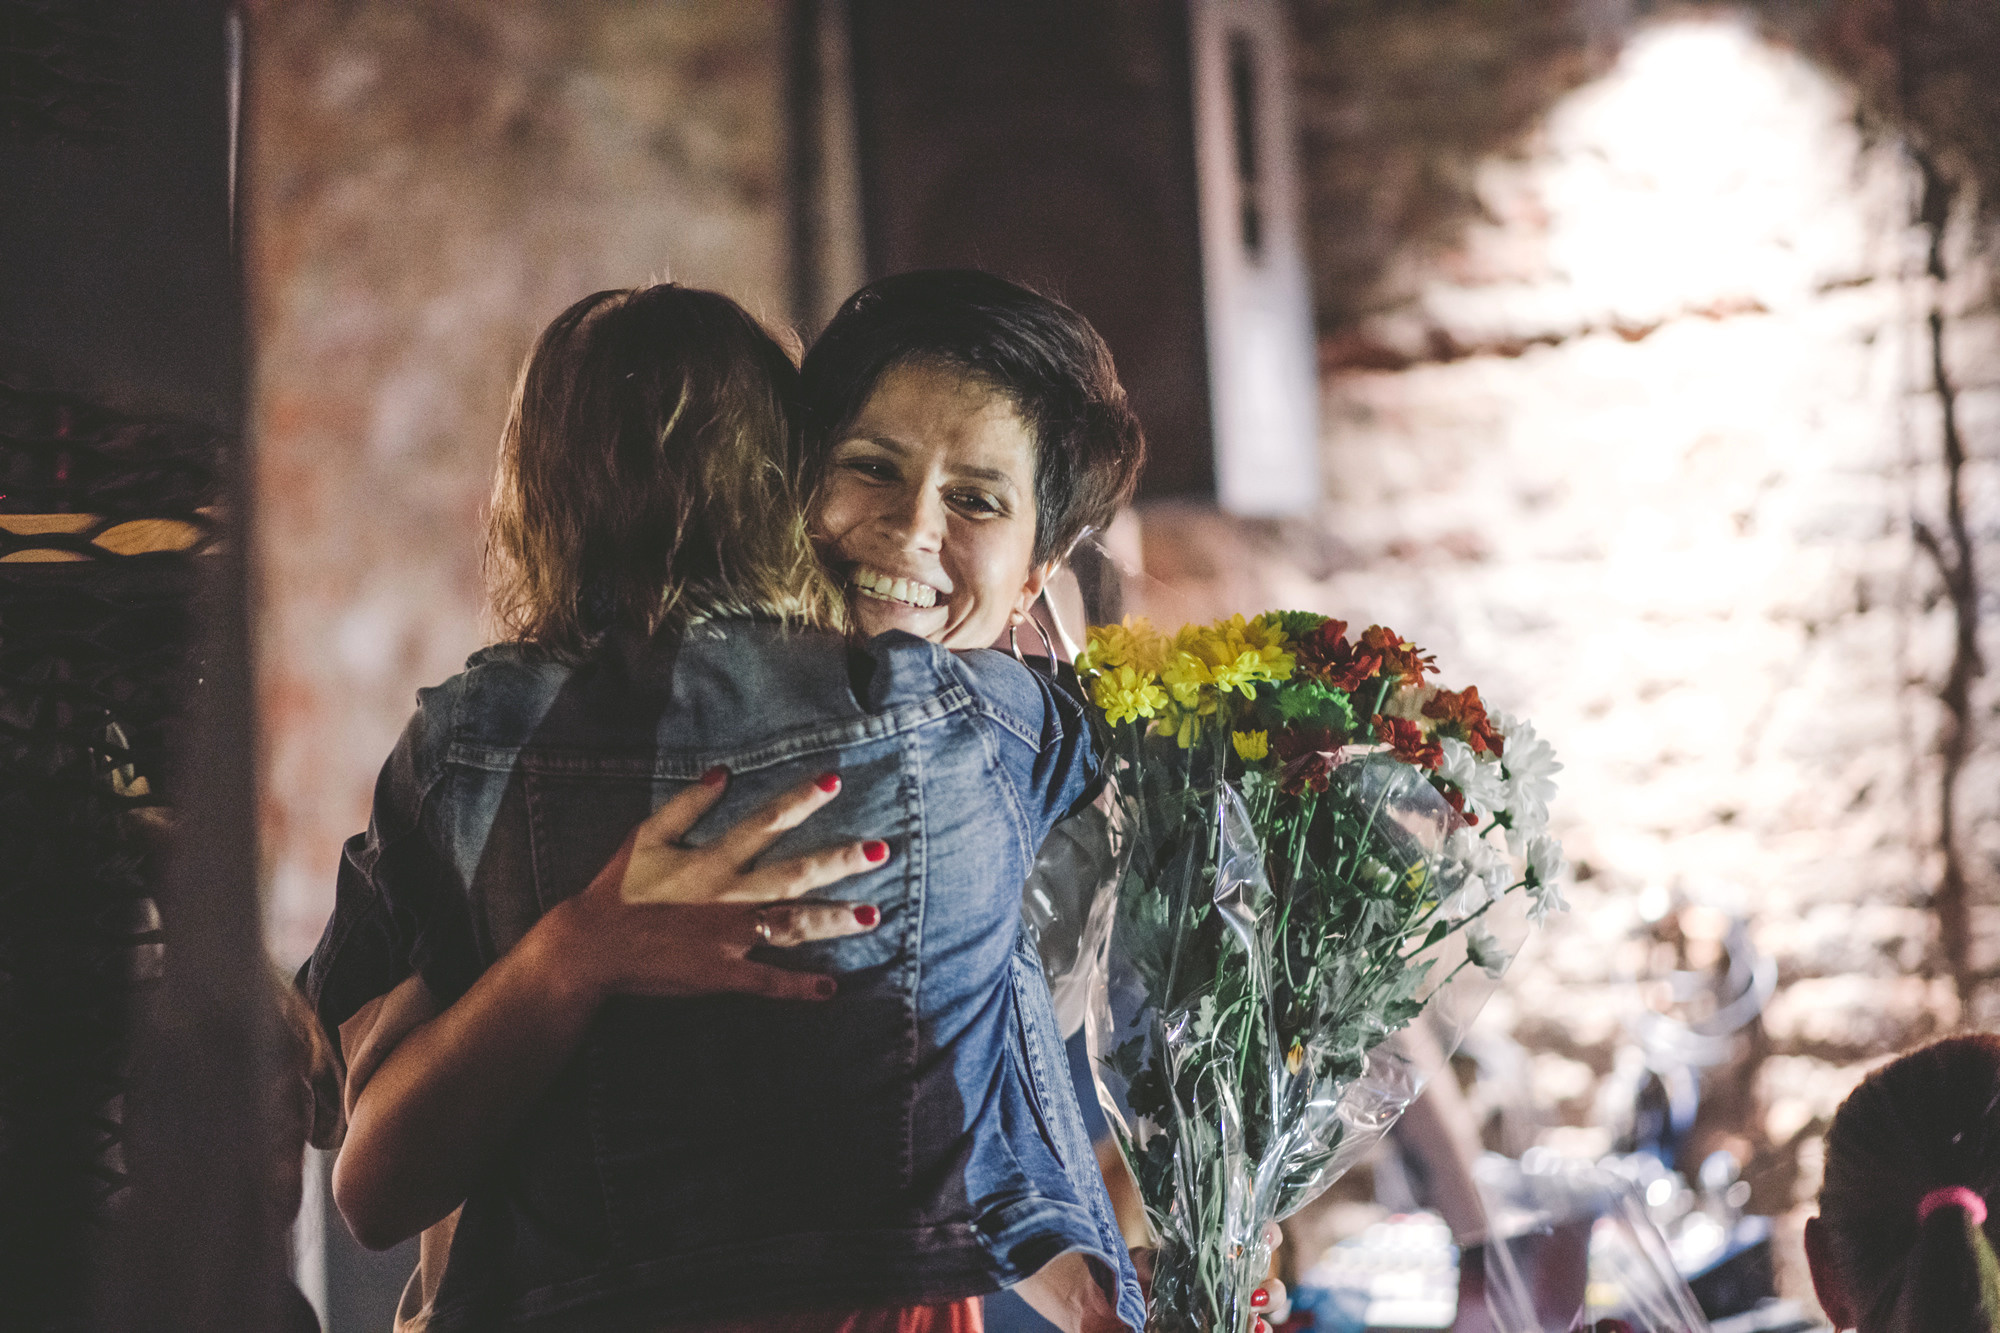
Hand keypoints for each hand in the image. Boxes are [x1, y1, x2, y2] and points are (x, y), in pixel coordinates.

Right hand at [543, 769, 887, 1004]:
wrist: (591, 946)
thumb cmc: (618, 886)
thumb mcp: (647, 836)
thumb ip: (687, 804)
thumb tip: (724, 772)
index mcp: (711, 859)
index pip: (765, 823)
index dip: (800, 801)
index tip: (834, 782)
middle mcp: (728, 895)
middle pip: (795, 875)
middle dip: (840, 862)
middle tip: (881, 850)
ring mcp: (728, 937)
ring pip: (792, 927)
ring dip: (834, 921)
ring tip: (873, 916)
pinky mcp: (722, 973)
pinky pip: (767, 982)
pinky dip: (799, 987)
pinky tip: (831, 988)